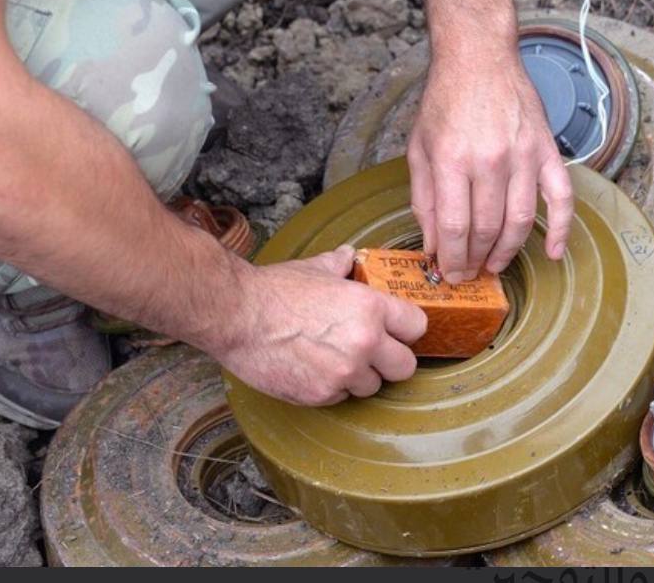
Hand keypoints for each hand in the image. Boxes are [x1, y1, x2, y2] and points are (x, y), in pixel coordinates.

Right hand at [215, 245, 426, 405]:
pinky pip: (341, 397)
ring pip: (372, 386)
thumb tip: (349, 256)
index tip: (395, 331)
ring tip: (334, 359)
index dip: (405, 329)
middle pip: (406, 367)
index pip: (417, 327)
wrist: (236, 316)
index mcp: (370, 307)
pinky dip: (331, 388)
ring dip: (359, 377)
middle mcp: (364, 342)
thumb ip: (340, 264)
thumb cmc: (273, 291)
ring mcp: (344, 372)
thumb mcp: (315, 268)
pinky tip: (312, 369)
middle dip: (390, 361)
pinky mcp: (321, 395)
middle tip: (371, 353)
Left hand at [407, 57, 574, 282]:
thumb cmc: (445, 102)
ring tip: (494, 265)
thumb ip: (424, 199)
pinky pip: (561, 197)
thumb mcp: (419, 149)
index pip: (454, 227)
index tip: (449, 274)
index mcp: (452, 160)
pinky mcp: (546, 151)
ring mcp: (523, 156)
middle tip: (469, 273)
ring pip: (520, 222)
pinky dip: (560, 229)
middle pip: (486, 229)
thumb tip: (434, 244)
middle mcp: (490, 160)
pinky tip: (552, 252)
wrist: (479, 57)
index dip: (452, 259)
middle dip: (475, 260)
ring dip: (506, 251)